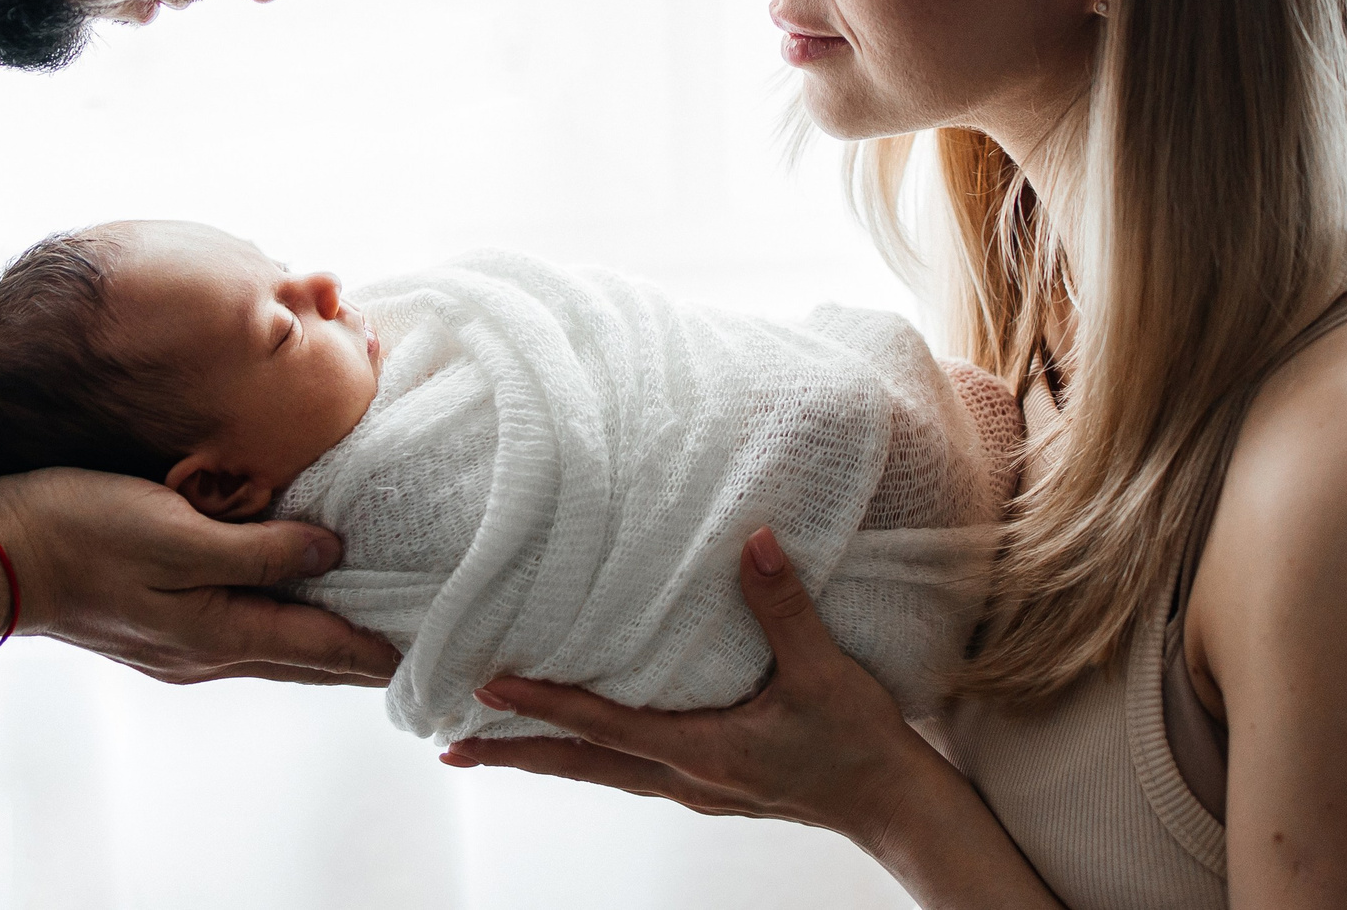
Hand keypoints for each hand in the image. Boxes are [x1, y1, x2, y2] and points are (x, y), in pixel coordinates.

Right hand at [0, 468, 399, 687]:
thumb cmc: (83, 531)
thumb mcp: (177, 532)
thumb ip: (256, 548)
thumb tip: (330, 550)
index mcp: (216, 631)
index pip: (316, 643)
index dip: (370, 648)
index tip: (424, 656)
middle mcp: (202, 651)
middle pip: (298, 656)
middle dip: (353, 656)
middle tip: (407, 656)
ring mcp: (174, 647)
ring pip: (266, 648)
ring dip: (314, 642)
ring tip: (357, 636)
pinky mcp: (150, 628)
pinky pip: (234, 634)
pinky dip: (274, 626)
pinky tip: (278, 609)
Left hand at [440, 527, 927, 833]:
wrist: (896, 805)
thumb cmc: (860, 745)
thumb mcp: (824, 673)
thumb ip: (784, 608)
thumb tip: (753, 541)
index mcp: (701, 752)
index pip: (602, 724)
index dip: (542, 704)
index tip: (488, 687)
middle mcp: (685, 777)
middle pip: (581, 764)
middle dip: (515, 755)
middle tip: (450, 747)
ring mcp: (694, 787)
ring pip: (601, 770)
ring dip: (546, 756)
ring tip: (492, 745)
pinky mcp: (709, 784)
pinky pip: (630, 768)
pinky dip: (589, 753)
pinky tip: (579, 741)